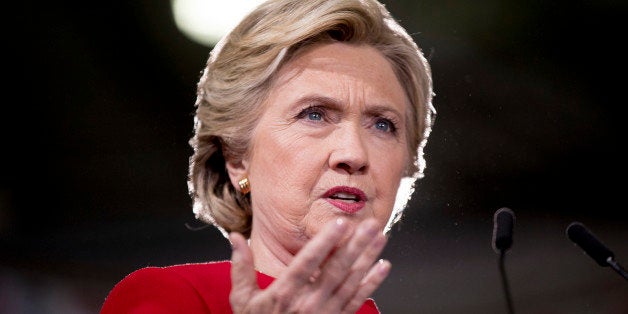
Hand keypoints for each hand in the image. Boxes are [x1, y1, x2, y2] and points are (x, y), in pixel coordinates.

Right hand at [229, 218, 390, 313]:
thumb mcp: (242, 300)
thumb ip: (241, 267)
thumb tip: (235, 238)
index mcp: (284, 293)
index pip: (308, 262)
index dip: (325, 242)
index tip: (340, 224)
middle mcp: (308, 303)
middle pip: (336, 270)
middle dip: (355, 245)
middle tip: (371, 224)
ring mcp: (324, 313)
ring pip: (351, 282)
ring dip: (367, 258)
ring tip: (380, 238)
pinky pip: (357, 301)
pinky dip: (372, 283)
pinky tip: (383, 267)